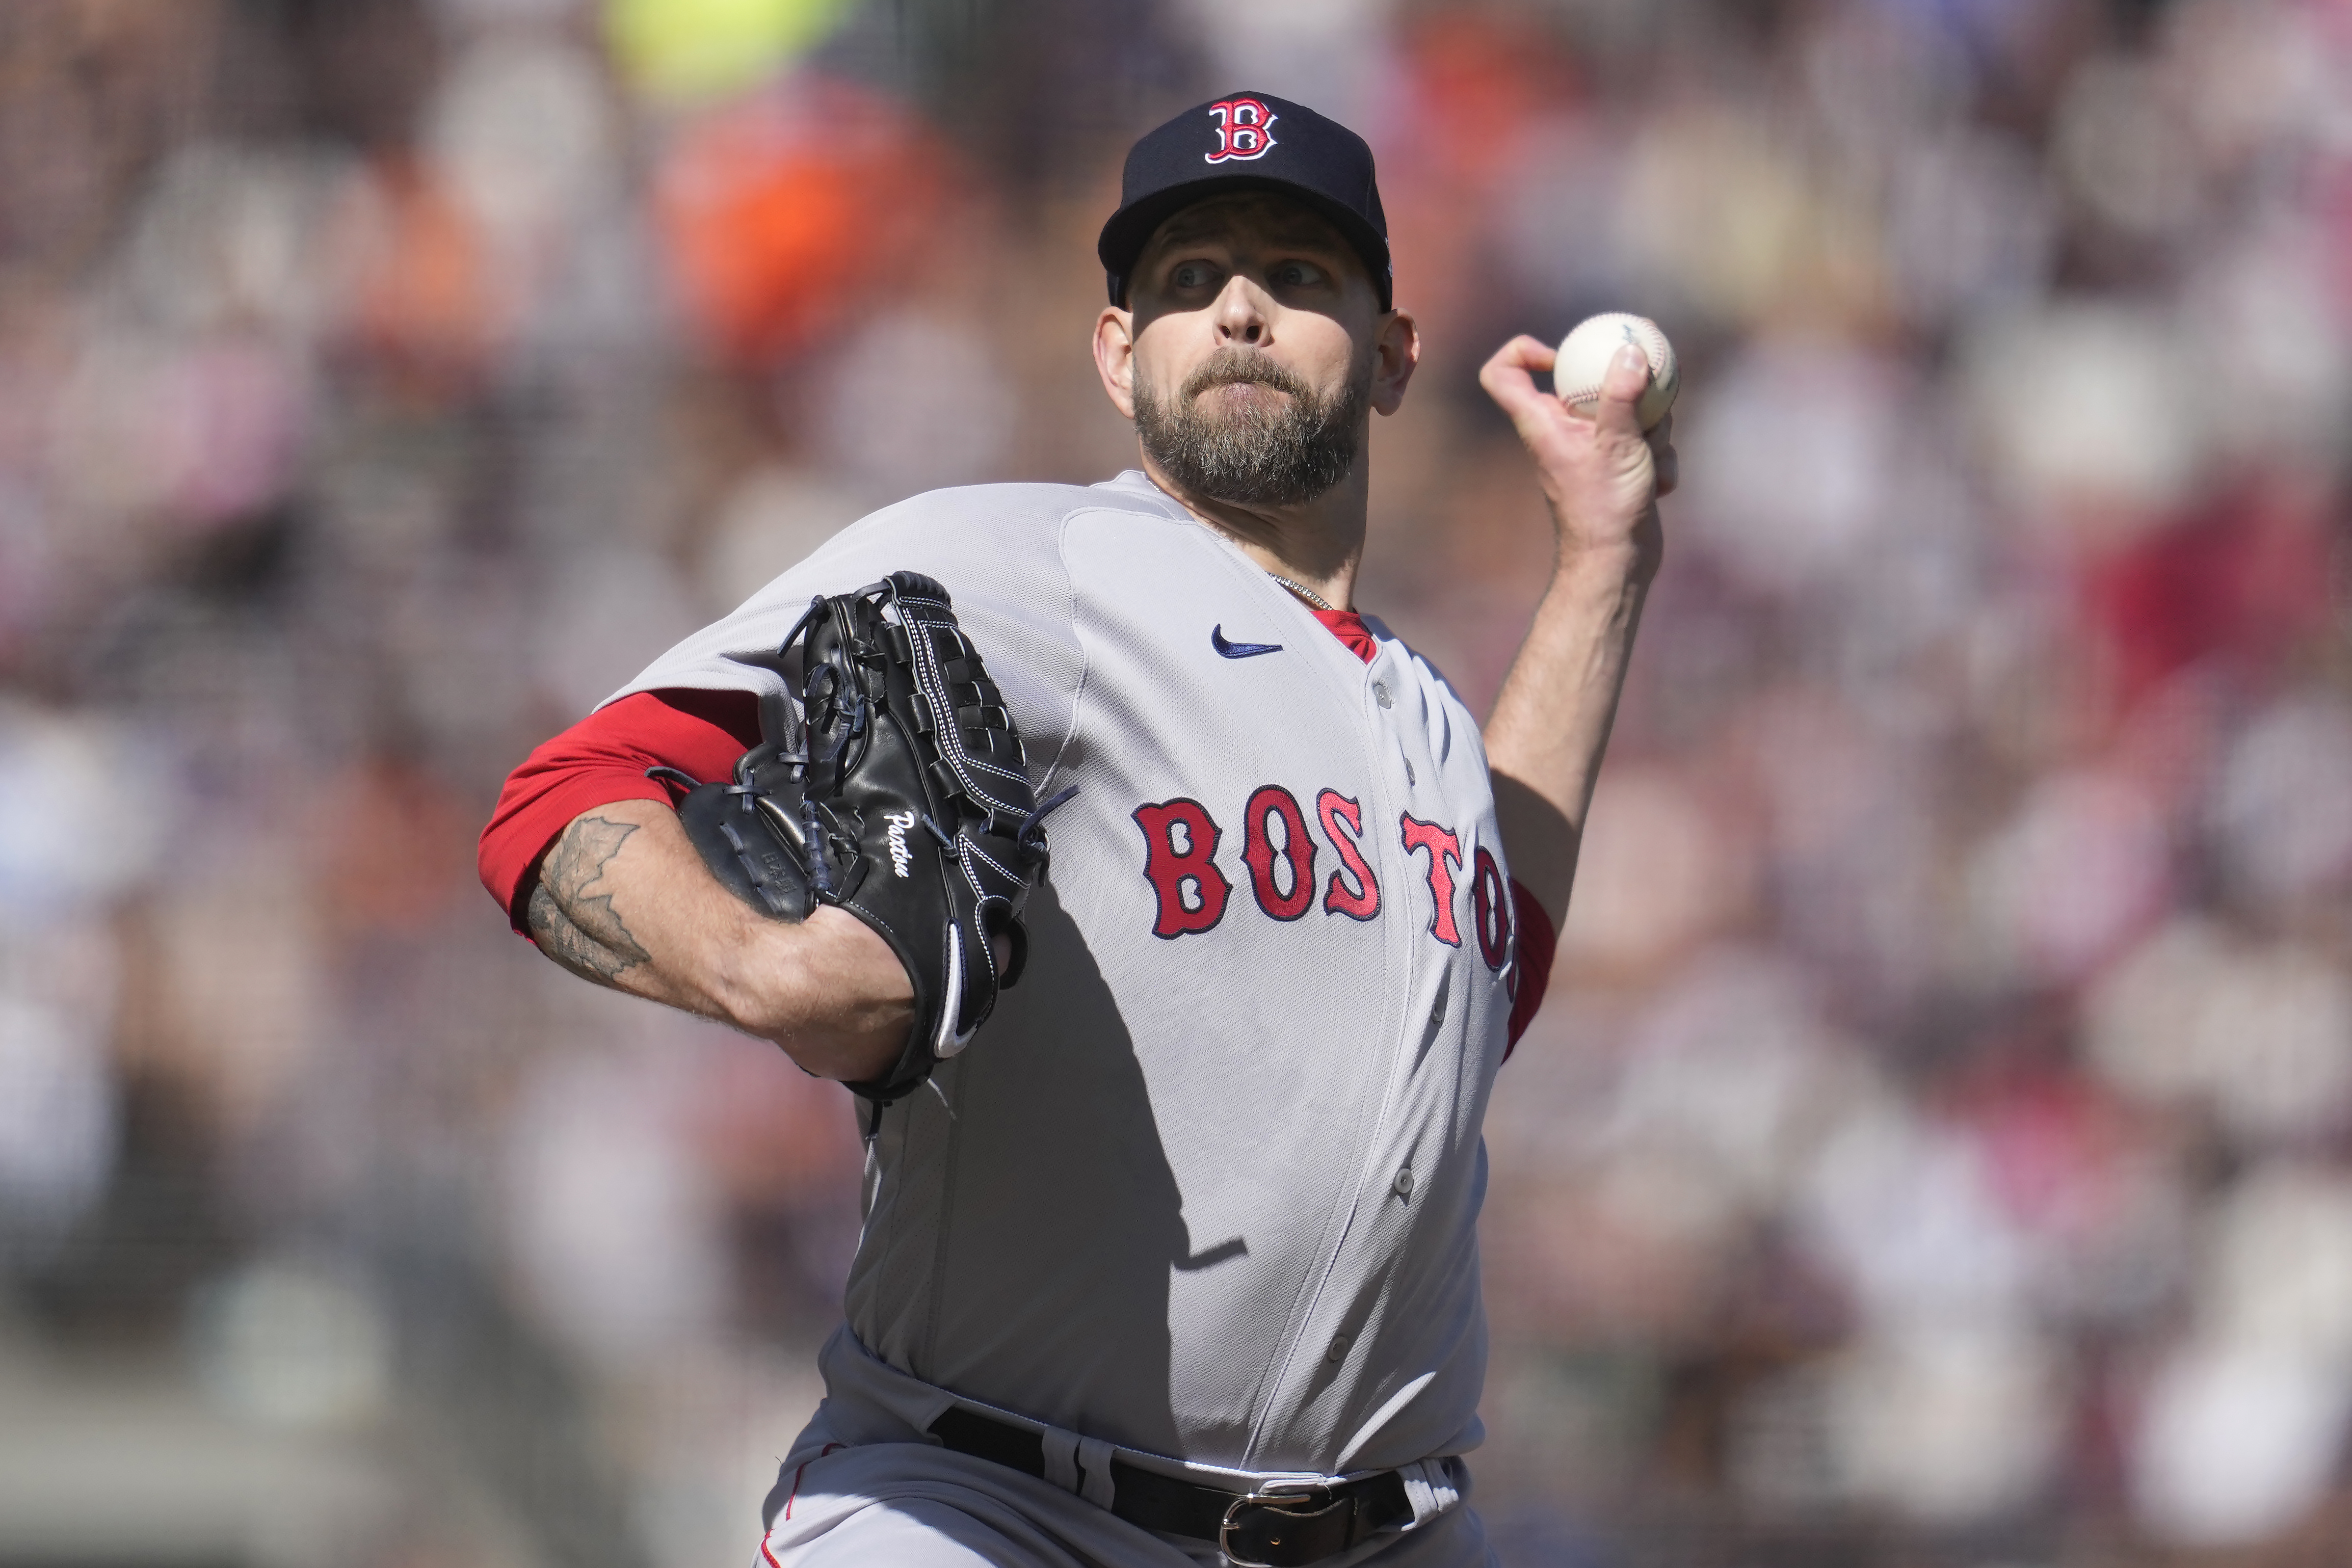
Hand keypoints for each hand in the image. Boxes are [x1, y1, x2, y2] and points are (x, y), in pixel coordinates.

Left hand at [1479, 336, 1675, 577]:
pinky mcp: (1617, 465)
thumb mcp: (1617, 445)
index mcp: (1541, 423)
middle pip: (1587, 383)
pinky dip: (1656, 458)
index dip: (1523, 352)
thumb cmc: (1605, 510)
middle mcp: (1561, 432)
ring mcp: (1591, 449)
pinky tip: (1659, 485)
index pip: (1504, 374)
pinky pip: (1642, 441)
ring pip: (1626, 411)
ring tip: (1647, 460)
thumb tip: (1630, 351)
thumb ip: (1622, 396)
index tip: (1561, 354)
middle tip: (1650, 392)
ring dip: (1650, 430)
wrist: (1617, 564)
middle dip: (1627, 390)